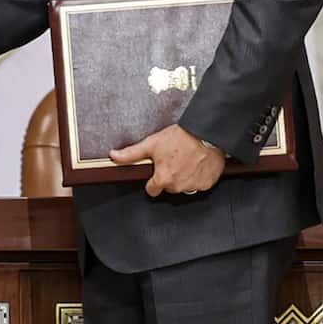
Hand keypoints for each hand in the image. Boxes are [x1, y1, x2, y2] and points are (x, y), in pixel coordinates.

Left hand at [109, 124, 225, 197]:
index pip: (152, 190)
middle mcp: (178, 186)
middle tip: (173, 161)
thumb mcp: (152, 143)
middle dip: (169, 177)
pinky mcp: (207, 183)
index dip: (153, 181)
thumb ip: (131, 154)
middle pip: (169, 188)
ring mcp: (194, 186)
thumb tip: (114, 156)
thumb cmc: (180, 137)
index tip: (157, 173)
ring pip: (184, 187)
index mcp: (163, 179)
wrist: (207, 133)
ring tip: (186, 161)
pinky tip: (197, 164)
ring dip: (184, 177)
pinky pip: (200, 184)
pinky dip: (198, 177)